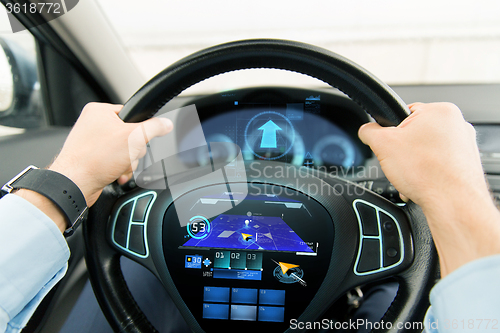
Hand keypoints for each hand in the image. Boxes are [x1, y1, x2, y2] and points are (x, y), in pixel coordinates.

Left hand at [49, 103, 172, 206]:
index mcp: (99, 111)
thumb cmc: (94, 159)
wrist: (75, 184)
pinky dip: (118, 169)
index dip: (139, 130)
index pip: (131, 115)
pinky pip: (114, 161)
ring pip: (123, 150)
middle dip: (133, 151)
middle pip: (129, 135)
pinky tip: (115, 174)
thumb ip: (154, 128)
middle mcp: (93, 124)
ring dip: (127, 163)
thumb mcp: (134, 138)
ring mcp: (91, 142)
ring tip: (119, 167)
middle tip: (126, 156)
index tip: (138, 139)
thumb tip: (165, 123)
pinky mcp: (91, 158)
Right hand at [358, 102, 499, 276]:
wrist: (452, 202)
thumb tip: (366, 130)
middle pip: (416, 133)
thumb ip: (369, 131)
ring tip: (413, 175)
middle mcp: (458, 124)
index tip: (390, 145)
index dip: (392, 131)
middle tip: (401, 162)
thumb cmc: (427, 173)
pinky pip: (439, 163)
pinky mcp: (466, 163)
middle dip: (404, 150)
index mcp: (440, 110)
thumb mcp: (383, 144)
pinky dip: (428, 172)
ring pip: (427, 150)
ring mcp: (465, 144)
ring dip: (415, 163)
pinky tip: (423, 182)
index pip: (405, 113)